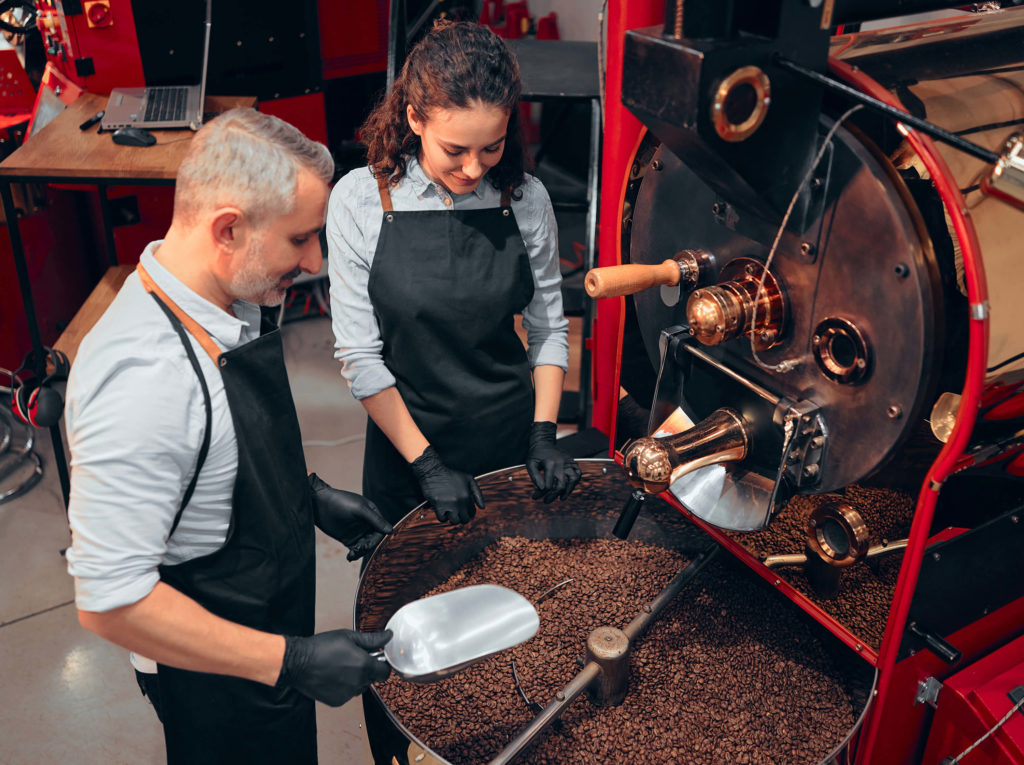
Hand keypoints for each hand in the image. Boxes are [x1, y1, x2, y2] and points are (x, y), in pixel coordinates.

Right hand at [276, 629, 391, 706]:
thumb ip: (372, 639)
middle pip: (372, 679)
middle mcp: (358, 682)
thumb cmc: (321, 647)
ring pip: (360, 687)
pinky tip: (333, 676)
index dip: (383, 664)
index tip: (376, 659)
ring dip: (356, 679)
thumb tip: (388, 636)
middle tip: (354, 659)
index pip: (385, 672)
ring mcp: (347, 694)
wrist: (298, 662)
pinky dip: (344, 687)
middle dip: (367, 669)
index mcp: (364, 665)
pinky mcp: (337, 701)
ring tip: (341, 666)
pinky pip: (348, 694)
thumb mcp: (348, 637)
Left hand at [309, 474, 392, 560]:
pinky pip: (355, 549)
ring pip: (365, 546)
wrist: (319, 504)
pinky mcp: (347, 539)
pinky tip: (350, 557)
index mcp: (373, 514)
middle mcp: (367, 524)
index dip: (377, 539)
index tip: (368, 544)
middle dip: (367, 546)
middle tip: (359, 549)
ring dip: (361, 552)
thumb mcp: (359, 509)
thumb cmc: (341, 502)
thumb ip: (375, 520)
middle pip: (373, 540)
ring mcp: (357, 532)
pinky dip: (354, 554)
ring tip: (353, 553)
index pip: (380, 530)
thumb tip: (390, 531)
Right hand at [410, 445, 484, 523]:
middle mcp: (460, 502)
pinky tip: (442, 510)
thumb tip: (482, 507)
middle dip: (461, 517)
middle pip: (464, 519)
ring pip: (454, 521)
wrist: (433, 471)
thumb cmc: (451, 475)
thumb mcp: (469, 479)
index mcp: (468, 496)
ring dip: (452, 518)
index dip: (468, 513)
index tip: (463, 510)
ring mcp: (449, 504)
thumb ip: (477, 493)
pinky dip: (442, 517)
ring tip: (450, 512)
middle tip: (456, 513)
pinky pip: (442, 519)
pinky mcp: (438, 506)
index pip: (472, 513)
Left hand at [526, 421, 581, 502]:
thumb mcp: (530, 463)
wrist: (544, 441)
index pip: (547, 485)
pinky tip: (569, 487)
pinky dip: (575, 481)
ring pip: (573, 479)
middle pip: (561, 485)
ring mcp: (568, 462)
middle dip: (553, 496)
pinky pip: (578, 473)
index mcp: (550, 464)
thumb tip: (541, 489)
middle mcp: (561, 463)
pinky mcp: (572, 461)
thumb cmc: (536, 454)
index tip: (535, 497)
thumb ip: (534, 476)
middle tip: (547, 501)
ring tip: (561, 498)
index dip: (540, 493)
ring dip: (568, 491)